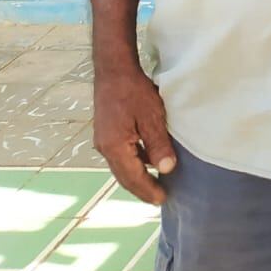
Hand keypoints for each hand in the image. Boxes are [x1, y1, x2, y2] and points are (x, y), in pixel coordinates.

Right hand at [94, 65, 176, 204]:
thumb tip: (166, 170)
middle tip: (158, 198)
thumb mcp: (152, 117)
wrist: (113, 71)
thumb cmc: (134, 91)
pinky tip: (148, 159)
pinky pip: (121, 154)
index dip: (148, 190)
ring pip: (122, 165)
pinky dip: (134, 162)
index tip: (162, 200)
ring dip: (137, 176)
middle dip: (141, 188)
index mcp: (114, 147)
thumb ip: (158, 144)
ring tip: (155, 182)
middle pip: (124, 176)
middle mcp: (105, 148)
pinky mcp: (107, 132)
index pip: (132, 178)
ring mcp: (103, 140)